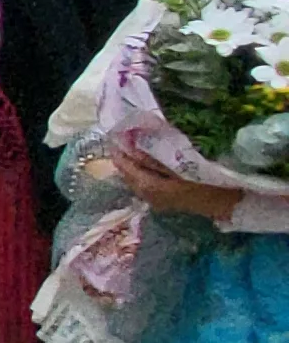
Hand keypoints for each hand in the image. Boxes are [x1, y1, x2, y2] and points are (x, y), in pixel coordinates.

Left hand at [108, 147, 246, 223]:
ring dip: (132, 168)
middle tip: (120, 141)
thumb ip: (156, 158)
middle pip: (129, 177)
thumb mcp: (182, 166)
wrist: (228, 203)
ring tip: (130, 150)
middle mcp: (149, 197)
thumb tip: (135, 146)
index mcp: (151, 188)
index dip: (120, 154)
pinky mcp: (164, 202)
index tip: (114, 138)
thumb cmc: (208, 181)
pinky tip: (144, 165)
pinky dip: (141, 174)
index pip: (128, 170)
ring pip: (136, 183)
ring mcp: (156, 202)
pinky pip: (145, 186)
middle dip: (123, 160)